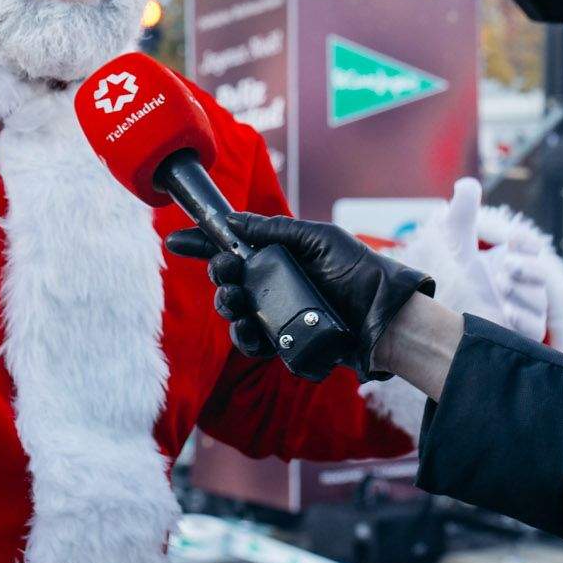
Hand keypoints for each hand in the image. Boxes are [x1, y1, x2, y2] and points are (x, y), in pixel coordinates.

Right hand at [167, 213, 430, 380]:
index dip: (203, 243)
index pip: (233, 247)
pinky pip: (253, 341)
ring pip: (234, 312)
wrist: (385, 315)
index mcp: (279, 255)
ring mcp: (278, 313)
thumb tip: (231, 221)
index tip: (176, 241)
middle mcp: (274, 283)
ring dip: (227, 305)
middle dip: (219, 275)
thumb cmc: (358, 270)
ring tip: (237, 302)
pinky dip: (245, 337)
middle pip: (228, 280)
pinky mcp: (285, 341)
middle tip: (228, 272)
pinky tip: (249, 332)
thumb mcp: (317, 238)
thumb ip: (274, 230)